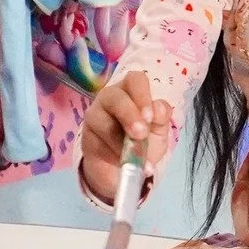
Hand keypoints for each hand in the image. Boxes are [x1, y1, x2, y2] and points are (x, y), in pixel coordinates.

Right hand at [81, 72, 170, 204]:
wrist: (126, 169)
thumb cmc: (143, 141)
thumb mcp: (159, 131)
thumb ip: (161, 119)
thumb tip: (158, 108)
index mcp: (131, 91)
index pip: (135, 80)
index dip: (142, 95)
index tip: (150, 116)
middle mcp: (110, 98)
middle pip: (114, 97)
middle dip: (129, 115)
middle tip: (141, 134)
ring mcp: (94, 116)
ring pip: (102, 121)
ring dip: (120, 140)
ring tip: (135, 157)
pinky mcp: (86, 138)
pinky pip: (97, 143)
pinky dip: (113, 156)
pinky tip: (124, 164)